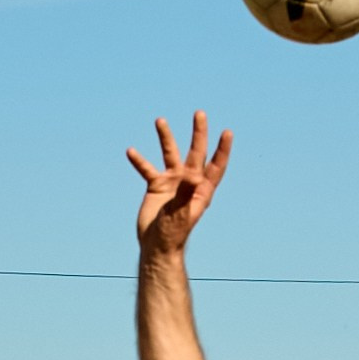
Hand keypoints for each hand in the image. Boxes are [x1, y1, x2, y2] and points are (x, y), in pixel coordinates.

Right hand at [127, 113, 231, 257]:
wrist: (156, 245)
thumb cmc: (174, 233)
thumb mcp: (181, 213)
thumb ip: (186, 193)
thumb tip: (194, 176)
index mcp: (201, 189)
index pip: (215, 165)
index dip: (222, 150)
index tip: (227, 132)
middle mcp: (189, 182)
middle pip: (195, 152)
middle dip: (198, 133)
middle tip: (199, 114)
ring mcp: (173, 183)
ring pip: (170, 154)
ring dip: (166, 138)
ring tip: (160, 121)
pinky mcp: (156, 187)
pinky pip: (147, 170)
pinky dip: (139, 161)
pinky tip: (131, 151)